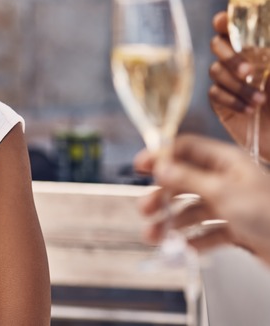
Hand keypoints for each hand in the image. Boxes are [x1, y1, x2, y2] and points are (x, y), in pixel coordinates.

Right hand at [136, 135, 269, 264]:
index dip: (161, 156)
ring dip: (172, 222)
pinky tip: (183, 248)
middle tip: (146, 210)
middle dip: (162, 196)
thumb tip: (160, 167)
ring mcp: (231, 205)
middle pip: (184, 181)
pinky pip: (207, 231)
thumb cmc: (269, 214)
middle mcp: (226, 180)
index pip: (186, 149)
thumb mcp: (222, 192)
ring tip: (156, 237)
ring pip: (192, 209)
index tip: (139, 167)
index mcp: (226, 162)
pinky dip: (193, 240)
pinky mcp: (237, 229)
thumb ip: (187, 178)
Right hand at [208, 11, 269, 157]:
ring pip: (216, 71)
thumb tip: (265, 50)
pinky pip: (215, 94)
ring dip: (238, 86)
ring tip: (261, 101)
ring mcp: (229, 79)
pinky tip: (250, 109)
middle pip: (218, 44)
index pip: (235, 25)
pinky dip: (232, 101)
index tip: (224, 22)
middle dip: (230, 57)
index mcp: (258, 47)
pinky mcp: (221, 100)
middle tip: (248, 72)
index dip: (226, 20)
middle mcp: (241, 59)